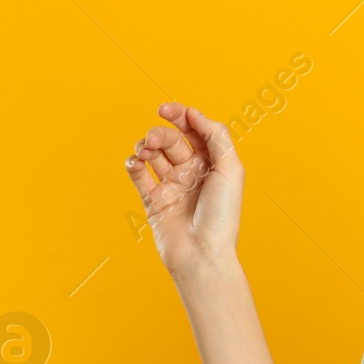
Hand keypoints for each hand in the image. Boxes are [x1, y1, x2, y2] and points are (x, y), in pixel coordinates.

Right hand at [124, 102, 243, 279]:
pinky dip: (133, 163)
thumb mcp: (230, 170)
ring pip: (154, 153)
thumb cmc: (222, 215)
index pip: (196, 130)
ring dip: (146, 145)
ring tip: (145, 151)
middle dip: (162, 133)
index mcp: (213, 163)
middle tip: (155, 138)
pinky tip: (135, 161)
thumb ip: (217, 137)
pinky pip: (138, 174)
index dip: (182, 115)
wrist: (202, 254)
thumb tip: (196, 114)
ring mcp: (171, 185)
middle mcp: (193, 172)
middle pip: (173, 139)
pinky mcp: (152, 199)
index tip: (167, 109)